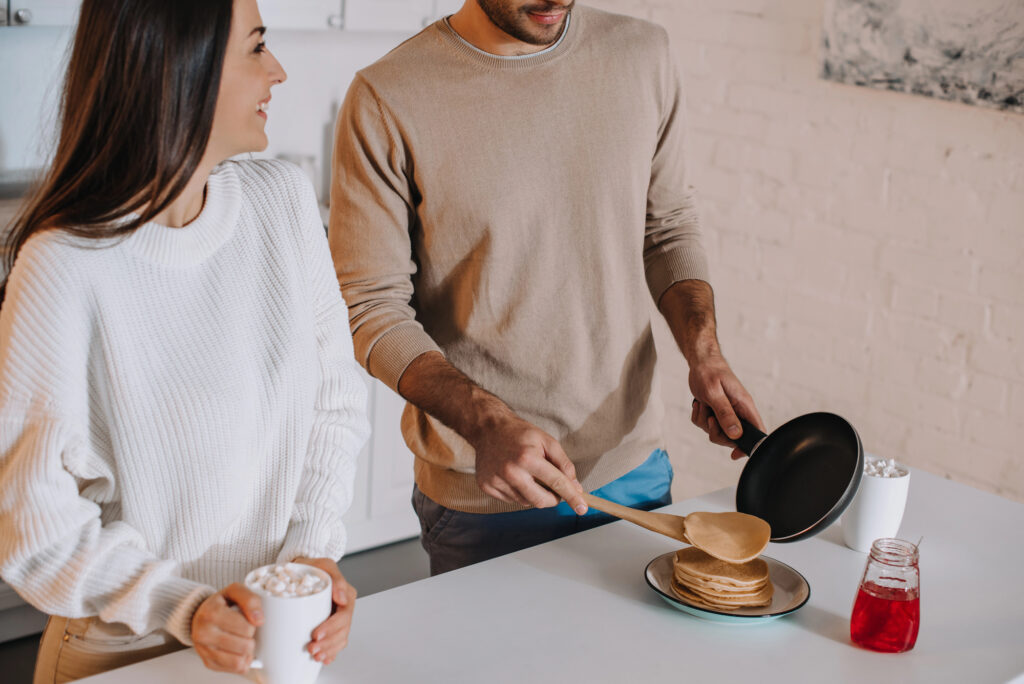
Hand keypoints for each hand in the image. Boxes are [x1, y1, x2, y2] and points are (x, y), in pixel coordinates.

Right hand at [191, 583, 261, 673]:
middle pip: (245, 646)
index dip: (253, 624)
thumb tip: (259, 619)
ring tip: (243, 641)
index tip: (248, 619)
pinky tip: (238, 651)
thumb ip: (250, 599)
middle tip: (245, 631)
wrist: (200, 615)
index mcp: (211, 613)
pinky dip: (242, 661)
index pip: (247, 628)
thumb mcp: (235, 591)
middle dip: (250, 638)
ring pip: (240, 661)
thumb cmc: (220, 604)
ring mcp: (204, 651)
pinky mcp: (209, 663)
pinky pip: (235, 669)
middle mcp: (203, 634)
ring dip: (247, 652)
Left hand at [293, 557, 356, 665]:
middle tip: (312, 648)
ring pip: (340, 639)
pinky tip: (325, 658)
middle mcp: (344, 608)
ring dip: (329, 649)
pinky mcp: (329, 624)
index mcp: (346, 595)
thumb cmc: (312, 566)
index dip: (331, 628)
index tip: (316, 634)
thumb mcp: (324, 564)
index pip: (344, 616)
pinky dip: (331, 652)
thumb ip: (336, 578)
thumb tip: (342, 597)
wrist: (301, 569)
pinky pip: (335, 642)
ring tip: (315, 655)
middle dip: (328, 643)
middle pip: (342, 631)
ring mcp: (337, 617)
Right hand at [470, 413, 587, 513]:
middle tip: (555, 489)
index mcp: (527, 458)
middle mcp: (510, 472)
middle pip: (541, 501)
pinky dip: (519, 493)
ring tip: (529, 475)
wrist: (488, 429)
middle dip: (553, 499)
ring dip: (535, 494)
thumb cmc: (520, 434)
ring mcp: (496, 481)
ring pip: (526, 502)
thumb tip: (575, 487)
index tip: (582, 508)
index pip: (556, 483)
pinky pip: (511, 500)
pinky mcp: (487, 486)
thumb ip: (564, 463)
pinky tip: (515, 477)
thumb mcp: (547, 441)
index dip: (572, 497)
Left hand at [688, 352, 763, 459]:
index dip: (750, 446)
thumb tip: (736, 434)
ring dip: (704, 423)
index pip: (757, 431)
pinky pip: (705, 425)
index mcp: (745, 406)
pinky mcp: (715, 412)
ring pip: (716, 432)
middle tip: (710, 420)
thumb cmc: (710, 372)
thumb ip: (725, 414)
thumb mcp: (714, 394)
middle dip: (717, 433)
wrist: (700, 362)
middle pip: (733, 438)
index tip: (735, 454)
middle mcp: (738, 411)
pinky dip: (699, 417)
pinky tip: (699, 404)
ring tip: (703, 405)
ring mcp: (727, 412)